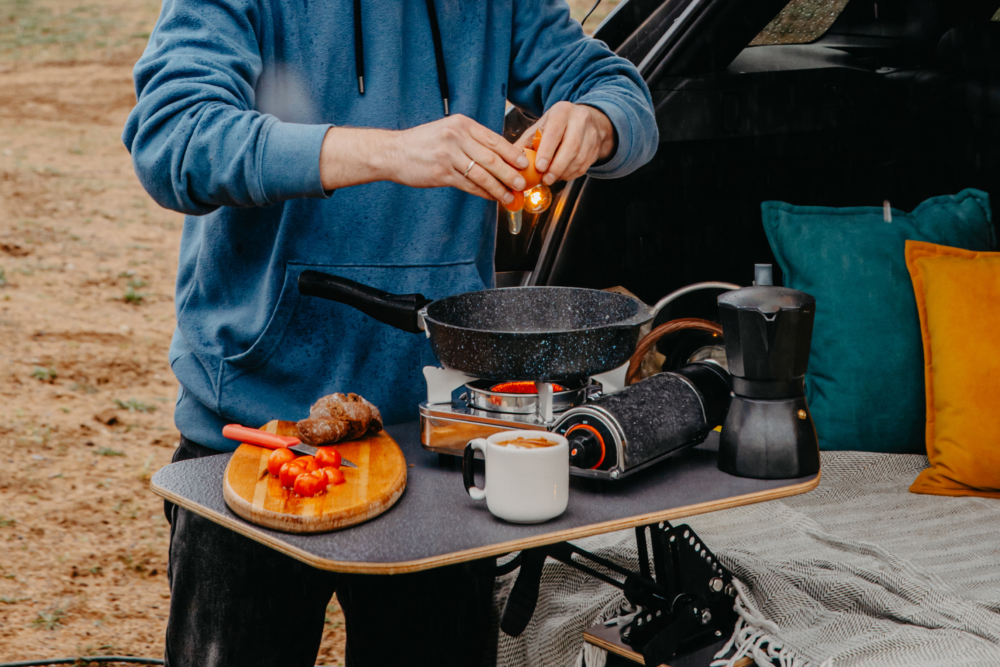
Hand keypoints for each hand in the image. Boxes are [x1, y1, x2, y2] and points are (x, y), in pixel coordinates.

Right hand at [319, 115, 529, 203]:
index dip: (513, 153)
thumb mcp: (448, 131)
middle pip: (492, 158)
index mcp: (461, 124)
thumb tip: (500, 155)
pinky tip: (491, 197)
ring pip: (482, 174)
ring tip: (510, 195)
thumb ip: (471, 140)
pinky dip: (482, 193)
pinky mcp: (441, 173)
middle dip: (511, 172)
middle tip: (523, 182)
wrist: (393, 152)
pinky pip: (468, 185)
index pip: (494, 139)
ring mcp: (448, 155)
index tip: (525, 163)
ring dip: (499, 187)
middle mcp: (456, 137)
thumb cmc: (423, 143)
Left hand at [515, 102, 614, 185]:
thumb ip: (525, 143)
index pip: (555, 132)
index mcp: (562, 112)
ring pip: (579, 158)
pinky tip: (562, 175)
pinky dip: (571, 174)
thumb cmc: (557, 126)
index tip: (539, 167)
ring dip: (563, 173)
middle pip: (571, 147)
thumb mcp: (541, 127)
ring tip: (551, 178)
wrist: (585, 121)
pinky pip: (584, 166)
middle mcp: (580, 120)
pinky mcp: (596, 147)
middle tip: (545, 179)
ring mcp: (591, 134)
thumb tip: (509, 161)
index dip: (547, 152)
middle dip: (556, 167)